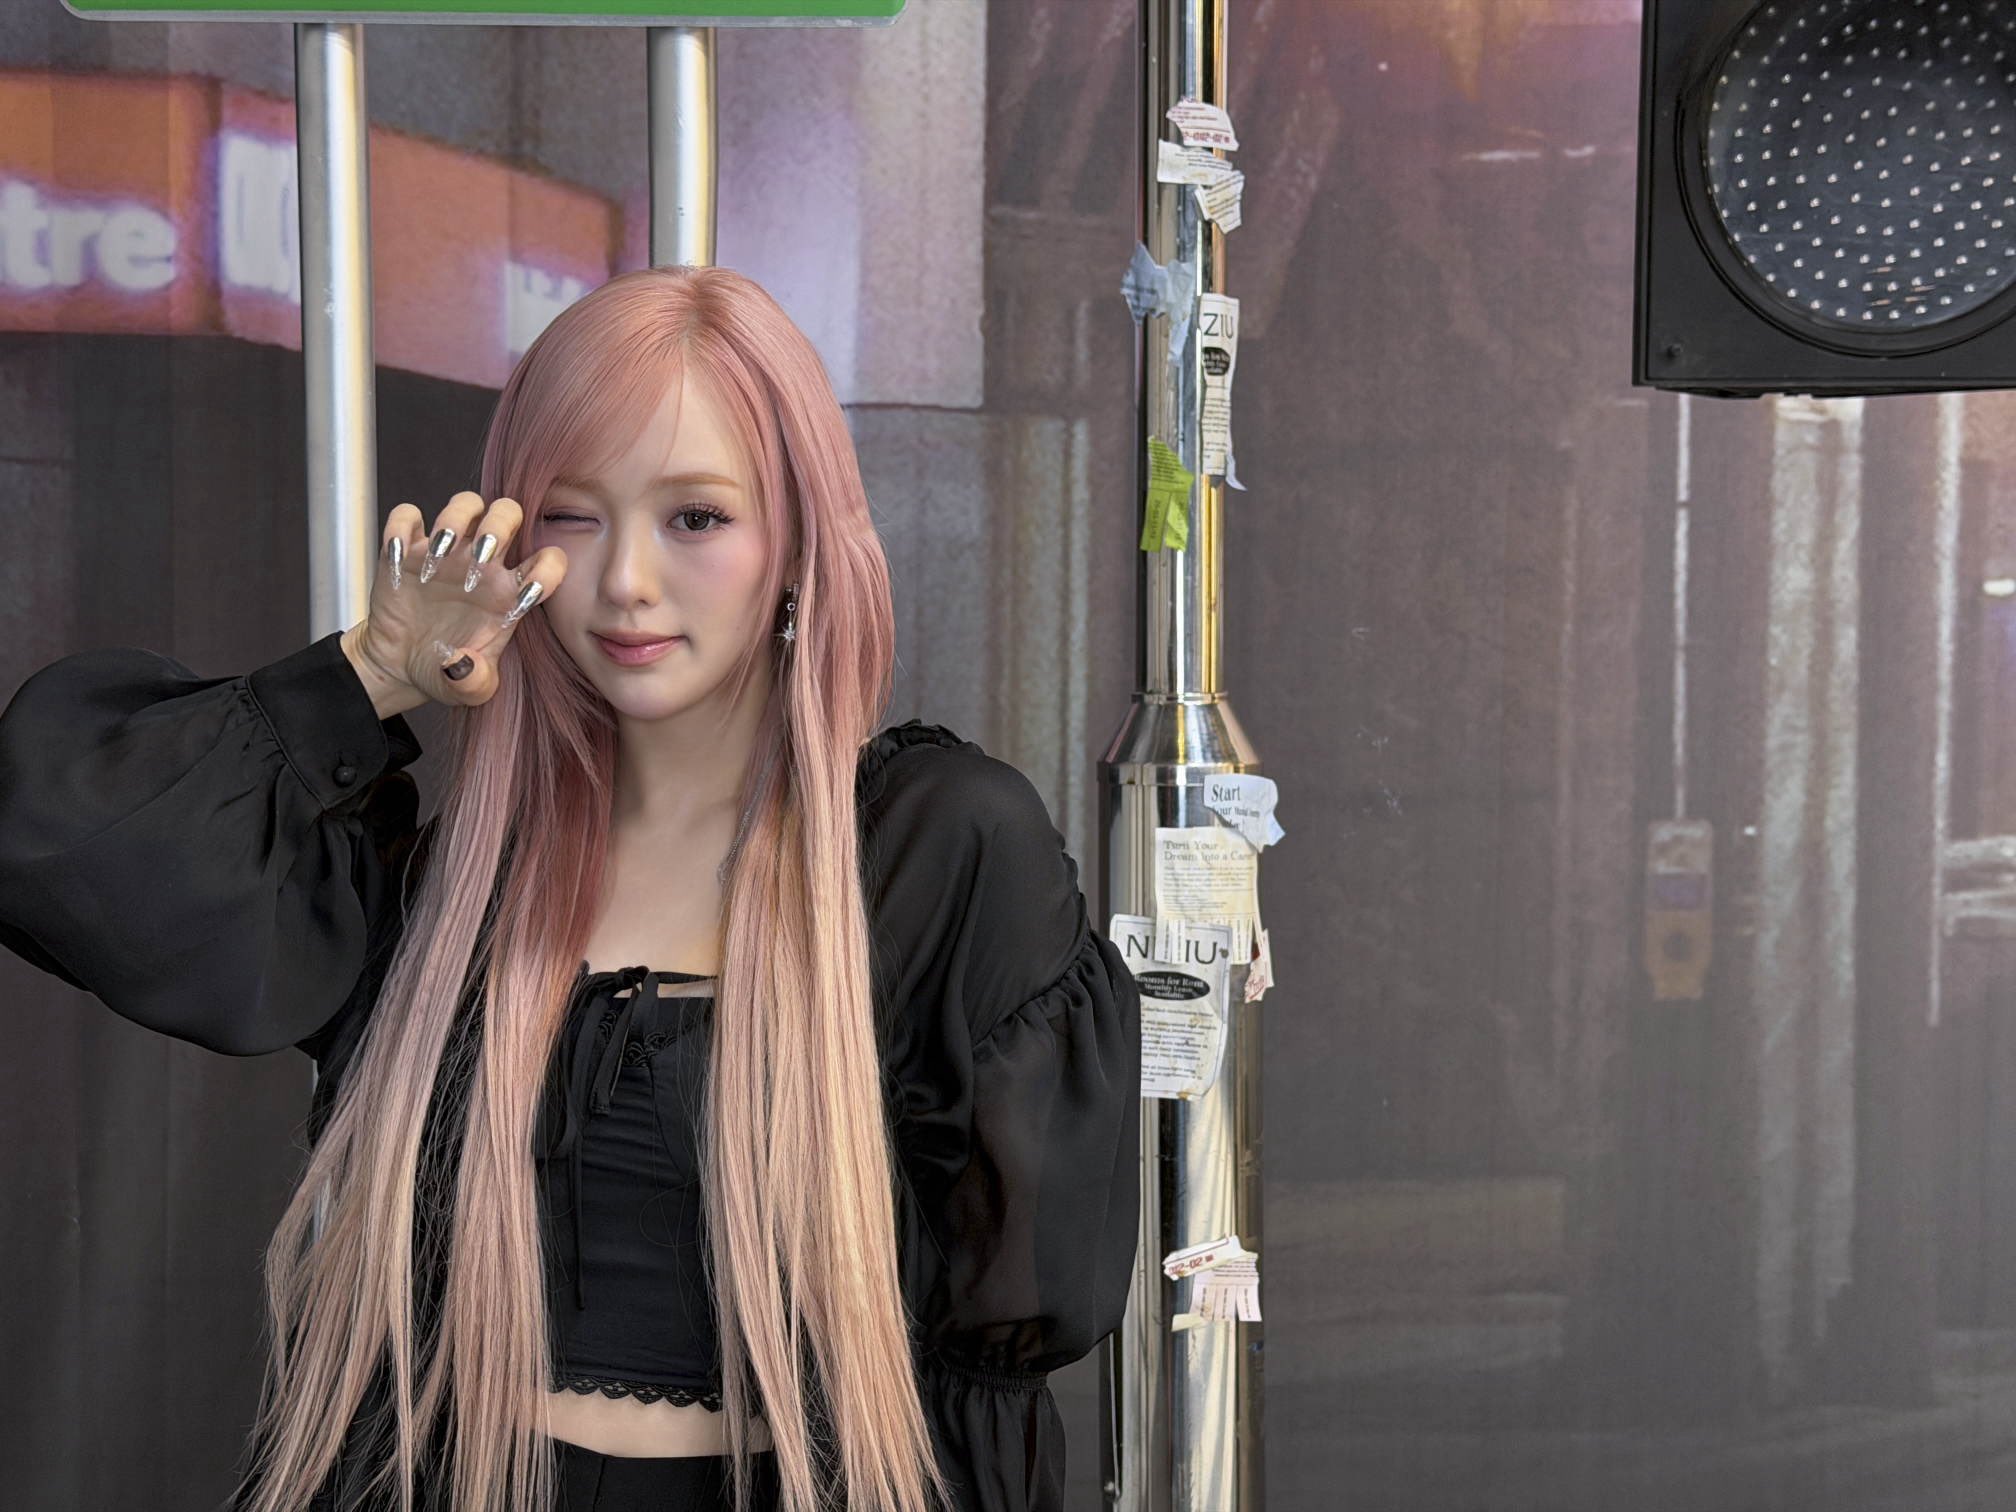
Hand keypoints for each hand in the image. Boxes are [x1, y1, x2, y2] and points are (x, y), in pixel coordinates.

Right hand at [347, 491, 568, 709]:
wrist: (400, 666)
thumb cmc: (446, 672)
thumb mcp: (467, 690)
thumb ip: (476, 683)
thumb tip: (462, 664)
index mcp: (510, 594)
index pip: (548, 562)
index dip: (548, 568)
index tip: (526, 592)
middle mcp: (483, 565)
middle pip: (508, 513)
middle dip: (499, 525)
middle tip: (479, 558)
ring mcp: (445, 553)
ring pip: (465, 504)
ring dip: (454, 519)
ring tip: (439, 554)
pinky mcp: (405, 550)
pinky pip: (407, 516)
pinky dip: (401, 526)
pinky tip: (398, 556)